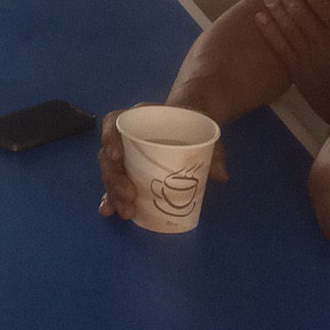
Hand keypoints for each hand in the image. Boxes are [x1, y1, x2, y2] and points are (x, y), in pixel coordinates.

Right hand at [97, 104, 229, 221]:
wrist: (191, 122)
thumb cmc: (193, 122)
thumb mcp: (205, 132)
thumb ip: (213, 151)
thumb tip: (221, 175)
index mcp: (139, 118)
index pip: (113, 122)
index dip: (110, 138)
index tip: (117, 156)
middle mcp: (125, 135)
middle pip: (107, 155)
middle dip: (114, 179)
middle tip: (129, 196)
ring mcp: (125, 154)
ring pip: (109, 172)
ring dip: (113, 193)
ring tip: (126, 211)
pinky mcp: (128, 170)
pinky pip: (114, 183)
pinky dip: (110, 197)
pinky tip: (109, 211)